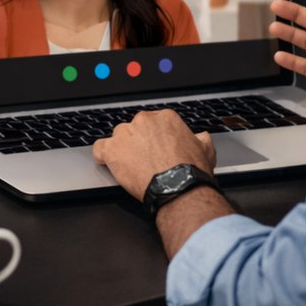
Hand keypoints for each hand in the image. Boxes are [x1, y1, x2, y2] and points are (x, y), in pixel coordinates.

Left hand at [92, 110, 216, 200]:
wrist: (178, 187)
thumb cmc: (191, 171)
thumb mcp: (205, 150)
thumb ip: (199, 139)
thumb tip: (200, 137)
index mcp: (165, 118)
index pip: (154, 123)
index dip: (155, 139)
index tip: (156, 149)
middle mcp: (144, 121)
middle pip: (135, 129)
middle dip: (139, 143)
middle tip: (146, 160)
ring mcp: (125, 134)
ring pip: (118, 138)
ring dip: (123, 150)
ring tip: (132, 166)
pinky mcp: (112, 150)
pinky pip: (99, 149)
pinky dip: (103, 157)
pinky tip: (109, 163)